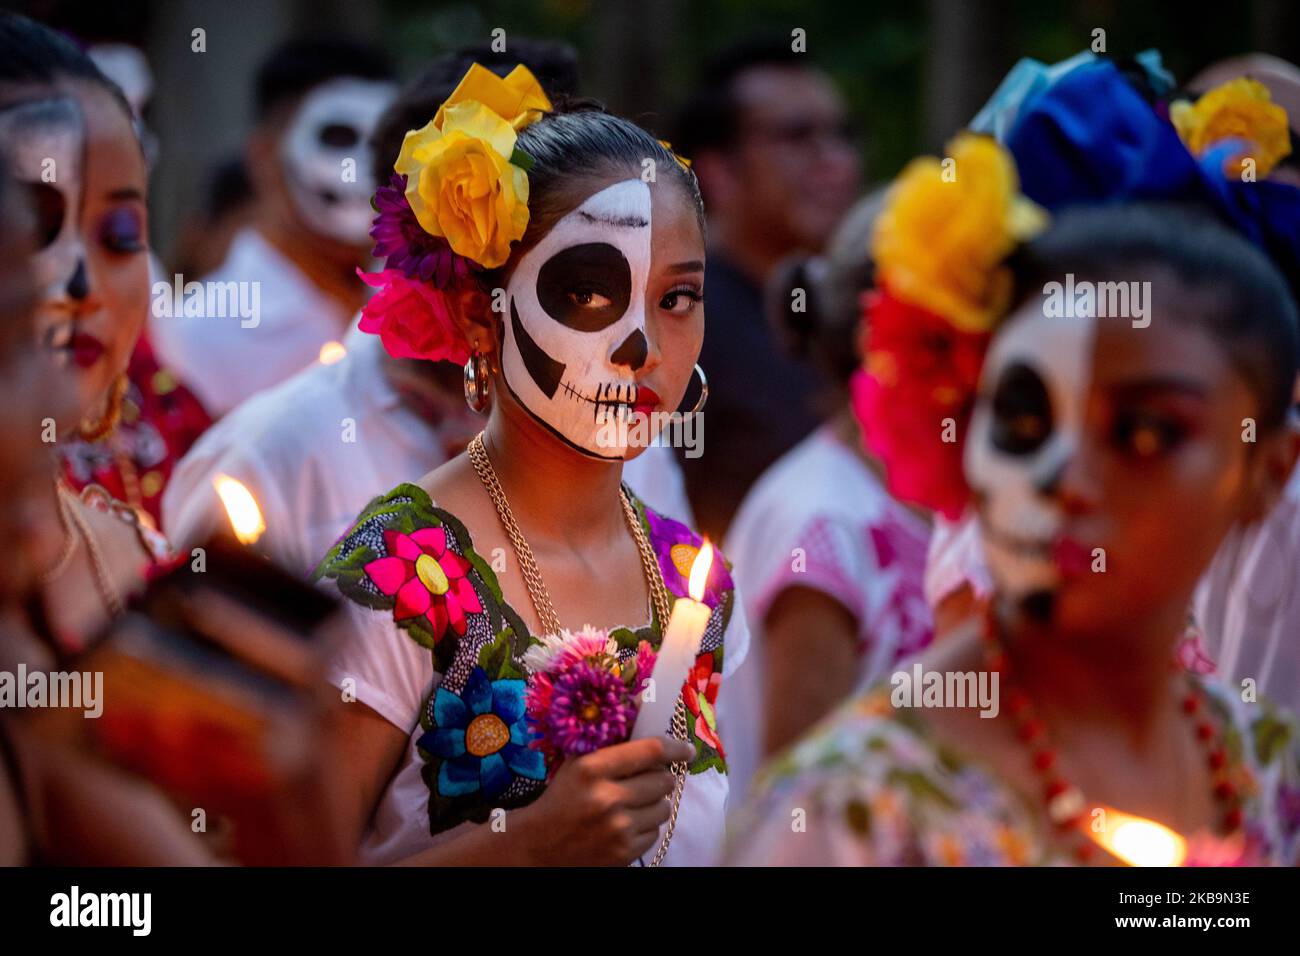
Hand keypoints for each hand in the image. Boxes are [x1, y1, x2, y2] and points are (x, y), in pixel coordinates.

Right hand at [517, 736, 692, 865]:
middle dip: (660, 777)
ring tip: (635, 803)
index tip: (687, 749)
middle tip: (649, 778)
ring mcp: (617, 828)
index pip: (650, 750)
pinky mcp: (623, 853)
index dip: (675, 748)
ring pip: (664, 807)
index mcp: (592, 769)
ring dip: (655, 803)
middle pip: (663, 779)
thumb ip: (612, 742)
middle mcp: (607, 798)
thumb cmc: (562, 797)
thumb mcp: (578, 763)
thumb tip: (646, 711)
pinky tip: (627, 823)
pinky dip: (646, 826)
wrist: (538, 845)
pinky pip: (655, 832)